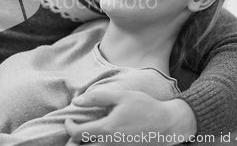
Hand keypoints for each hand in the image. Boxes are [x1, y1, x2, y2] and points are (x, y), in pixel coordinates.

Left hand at [65, 90, 196, 145]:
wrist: (168, 124)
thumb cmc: (145, 107)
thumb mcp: (121, 96)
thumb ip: (97, 98)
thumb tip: (75, 101)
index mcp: (107, 130)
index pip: (77, 134)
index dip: (69, 126)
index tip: (69, 119)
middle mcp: (110, 145)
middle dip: (72, 143)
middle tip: (72, 133)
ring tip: (82, 138)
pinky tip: (97, 141)